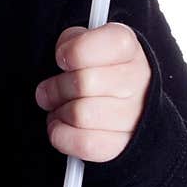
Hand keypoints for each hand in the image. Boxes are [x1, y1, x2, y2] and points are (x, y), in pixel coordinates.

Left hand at [34, 23, 151, 161]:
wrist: (131, 99)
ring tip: (60, 108)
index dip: (68, 53)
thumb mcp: (86, 42)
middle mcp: (137, 79)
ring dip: (59, 113)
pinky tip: (62, 126)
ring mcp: (134, 115)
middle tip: (48, 90)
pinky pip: (83, 143)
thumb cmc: (99, 66)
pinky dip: (62, 136)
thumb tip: (63, 58)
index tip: (63, 59)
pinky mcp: (123, 144)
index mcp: (126, 47)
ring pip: (80, 115)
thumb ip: (72, 42)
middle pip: (81, 84)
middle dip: (55, 88)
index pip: (88, 48)